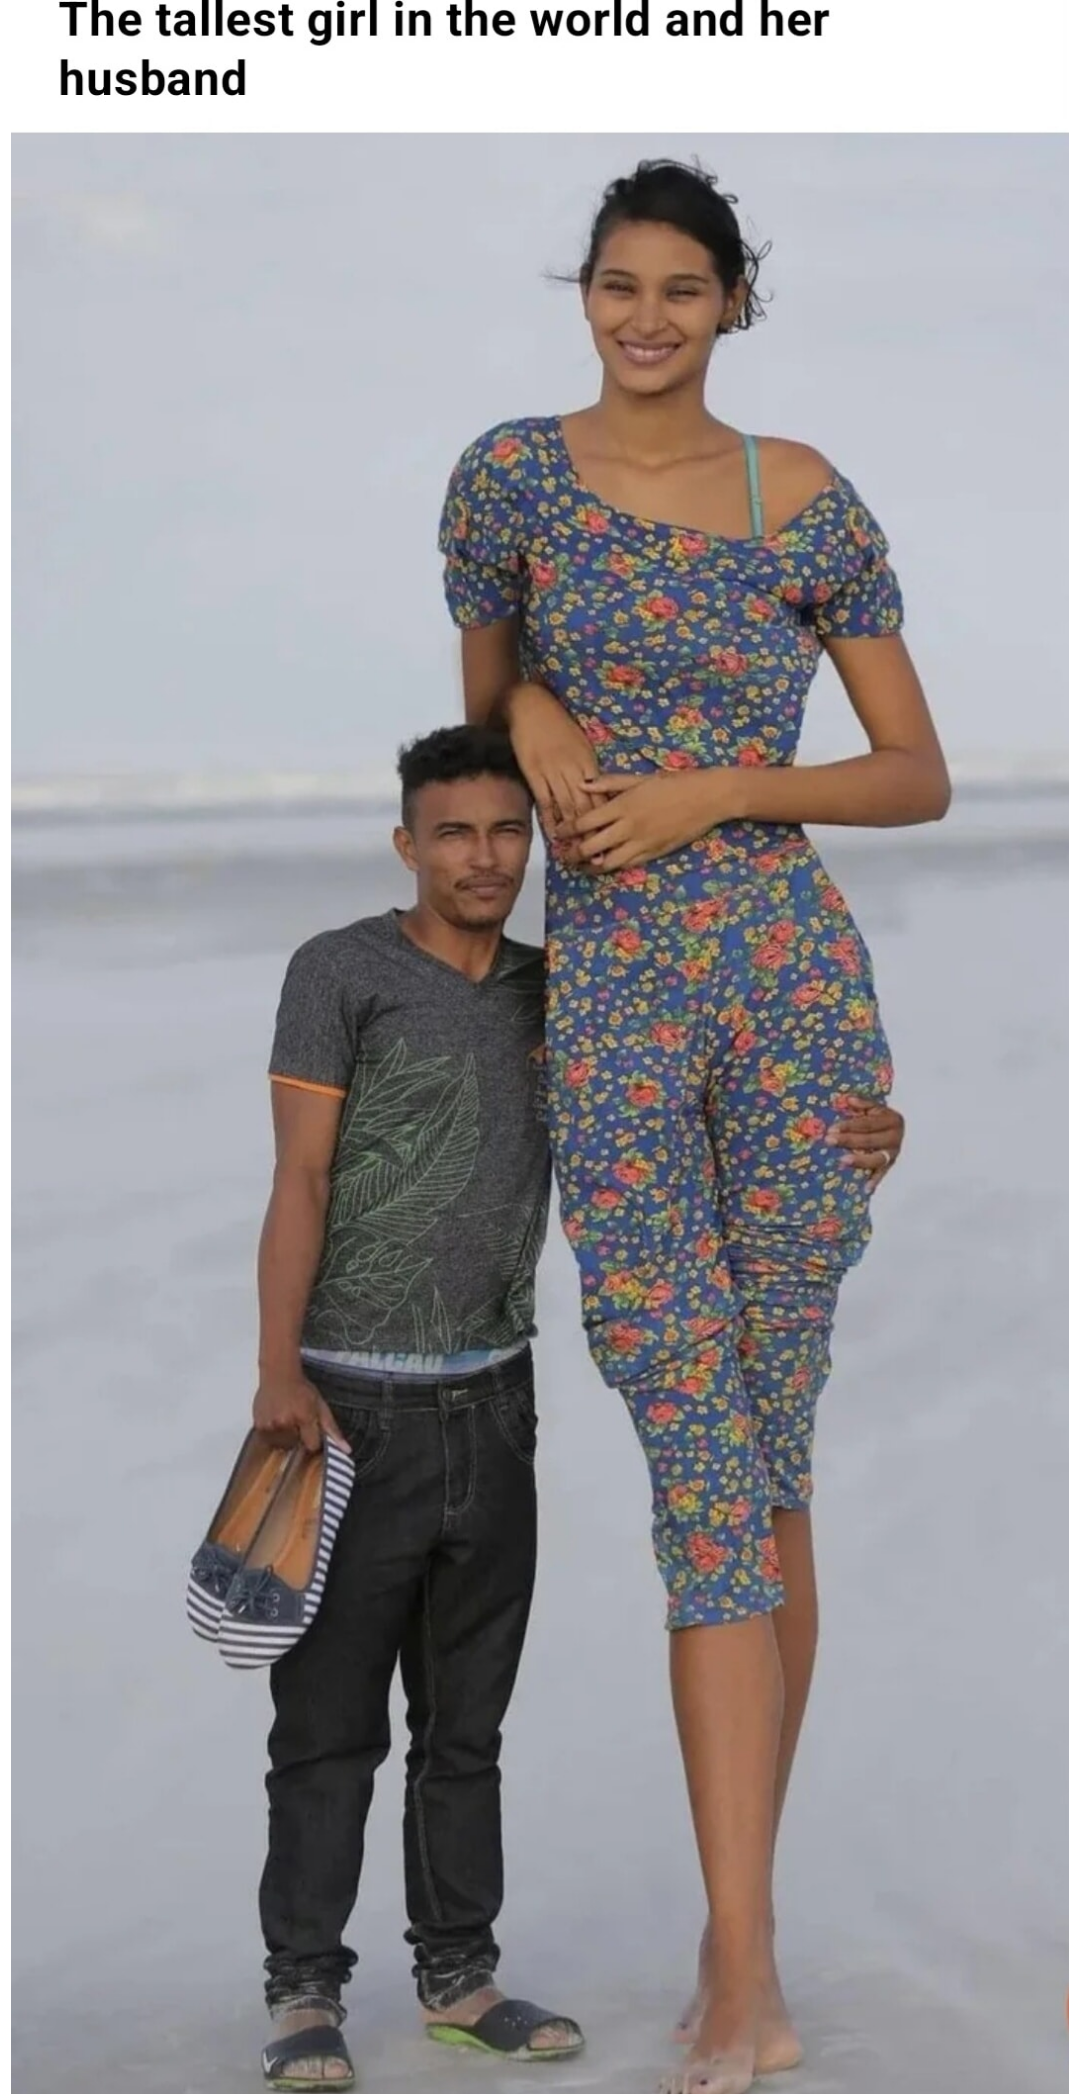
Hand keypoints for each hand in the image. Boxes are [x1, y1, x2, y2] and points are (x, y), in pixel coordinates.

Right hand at [253, 1372, 348, 1453]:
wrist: (279, 1374)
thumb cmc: (300, 1387)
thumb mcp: (321, 1406)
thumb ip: (332, 1430)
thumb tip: (346, 1449)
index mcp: (304, 1417)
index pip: (312, 1445)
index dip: (313, 1440)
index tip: (312, 1432)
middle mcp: (286, 1422)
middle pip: (296, 1446)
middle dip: (298, 1437)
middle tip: (297, 1421)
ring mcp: (271, 1424)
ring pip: (282, 1445)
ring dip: (285, 1437)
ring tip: (286, 1420)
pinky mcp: (259, 1425)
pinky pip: (269, 1440)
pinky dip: (273, 1434)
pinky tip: (277, 1420)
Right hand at [505, 684, 602, 841]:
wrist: (531, 706)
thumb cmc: (557, 724)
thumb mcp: (580, 744)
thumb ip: (588, 768)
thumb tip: (598, 790)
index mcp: (588, 761)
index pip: (602, 796)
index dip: (607, 820)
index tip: (613, 839)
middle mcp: (573, 769)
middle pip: (586, 806)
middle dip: (593, 832)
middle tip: (598, 856)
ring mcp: (553, 771)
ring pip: (566, 806)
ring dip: (572, 831)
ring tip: (576, 851)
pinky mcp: (534, 772)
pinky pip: (544, 800)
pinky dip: (549, 819)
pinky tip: (553, 835)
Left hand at [557, 769, 725, 870]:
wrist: (707, 798)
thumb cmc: (674, 783)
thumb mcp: (640, 778)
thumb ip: (610, 783)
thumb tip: (583, 784)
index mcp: (622, 805)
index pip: (584, 822)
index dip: (567, 830)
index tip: (558, 833)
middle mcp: (628, 827)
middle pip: (590, 847)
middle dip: (572, 853)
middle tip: (563, 855)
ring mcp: (641, 843)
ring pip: (607, 862)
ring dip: (590, 866)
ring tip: (581, 865)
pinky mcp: (654, 853)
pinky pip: (627, 865)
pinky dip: (612, 866)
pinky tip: (605, 864)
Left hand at [828, 1097, 904, 1191]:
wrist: (915, 1131)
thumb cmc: (886, 1119)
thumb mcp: (878, 1109)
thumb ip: (864, 1105)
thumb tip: (849, 1100)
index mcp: (891, 1120)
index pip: (866, 1123)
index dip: (849, 1125)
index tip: (832, 1128)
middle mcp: (894, 1137)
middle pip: (869, 1140)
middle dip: (848, 1140)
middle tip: (829, 1140)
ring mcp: (894, 1153)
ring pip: (877, 1158)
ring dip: (860, 1160)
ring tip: (843, 1160)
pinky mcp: (893, 1165)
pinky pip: (884, 1174)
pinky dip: (876, 1181)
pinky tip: (866, 1188)